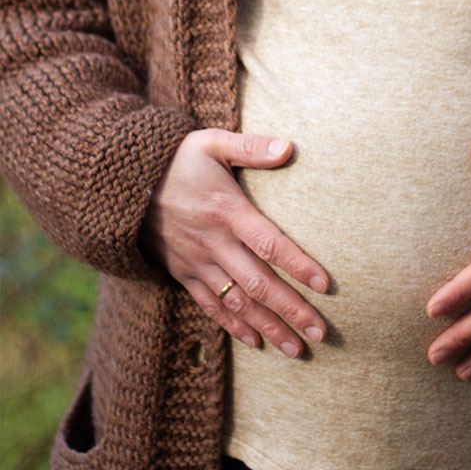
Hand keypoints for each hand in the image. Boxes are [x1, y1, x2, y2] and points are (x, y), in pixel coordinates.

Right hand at [140, 128, 328, 356]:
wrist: (125, 181)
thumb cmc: (177, 157)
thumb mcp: (213, 142)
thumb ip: (251, 147)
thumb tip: (289, 148)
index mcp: (227, 210)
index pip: (269, 244)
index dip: (298, 265)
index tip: (325, 285)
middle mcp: (213, 242)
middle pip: (258, 283)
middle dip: (290, 310)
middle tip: (321, 333)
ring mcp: (196, 261)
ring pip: (237, 302)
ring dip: (267, 327)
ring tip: (296, 349)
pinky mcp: (182, 272)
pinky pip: (209, 306)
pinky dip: (233, 326)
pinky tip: (255, 342)